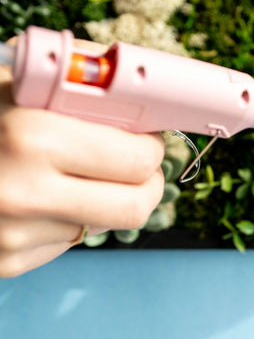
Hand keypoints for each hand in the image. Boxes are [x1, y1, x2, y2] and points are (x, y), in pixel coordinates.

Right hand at [0, 39, 164, 277]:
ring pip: (105, 225)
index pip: (139, 160)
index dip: (151, 146)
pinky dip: (69, 218)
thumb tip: (147, 94)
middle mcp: (24, 194)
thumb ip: (84, 82)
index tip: (145, 138)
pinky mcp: (6, 262)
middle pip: (136, 206)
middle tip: (137, 165)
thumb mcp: (21, 80)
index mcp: (33, 138)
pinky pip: (69, 241)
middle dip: (147, 182)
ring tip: (73, 173)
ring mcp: (12, 236)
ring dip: (104, 199)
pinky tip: (41, 196)